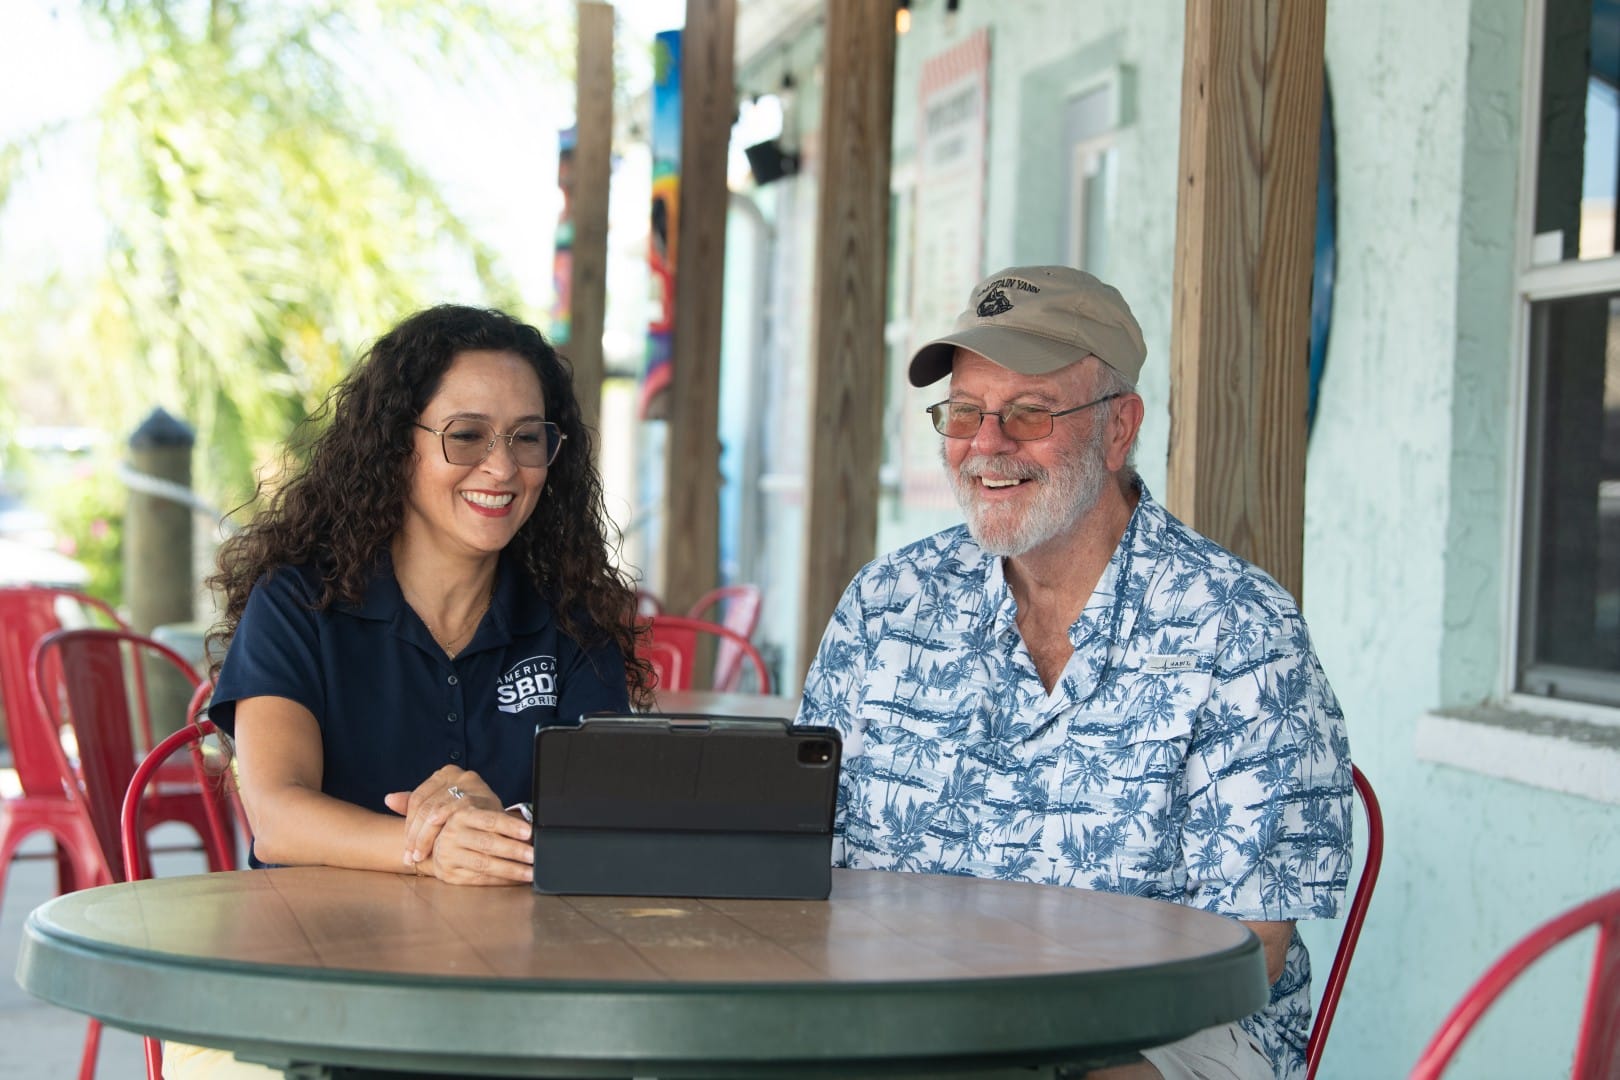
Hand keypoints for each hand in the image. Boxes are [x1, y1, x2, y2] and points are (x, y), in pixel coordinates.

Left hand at [384, 766, 499, 866]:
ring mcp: (470, 783)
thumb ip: (417, 805)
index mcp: (445, 773)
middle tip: (411, 858)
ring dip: (426, 837)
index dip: (409, 826)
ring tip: (421, 857)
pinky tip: (440, 842)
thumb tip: (389, 799)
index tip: (407, 849)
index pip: (417, 799)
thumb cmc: (473, 819)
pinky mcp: (481, 796)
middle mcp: (458, 773)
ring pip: (436, 810)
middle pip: (425, 805)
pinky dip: (444, 826)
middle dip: (415, 835)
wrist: (508, 827)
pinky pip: (455, 811)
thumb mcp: (443, 808)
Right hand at [408, 803, 533, 885]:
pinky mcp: (449, 874)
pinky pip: (479, 879)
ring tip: (529, 872)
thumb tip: (530, 831)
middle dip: (514, 850)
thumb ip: (501, 821)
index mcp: (462, 815)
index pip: (490, 820)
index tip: (528, 832)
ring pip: (484, 864)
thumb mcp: (480, 816)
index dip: (510, 826)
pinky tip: (516, 879)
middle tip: (534, 855)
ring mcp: (448, 855)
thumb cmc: (469, 828)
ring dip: (510, 869)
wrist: (437, 843)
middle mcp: (452, 834)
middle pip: (487, 843)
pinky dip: (501, 880)